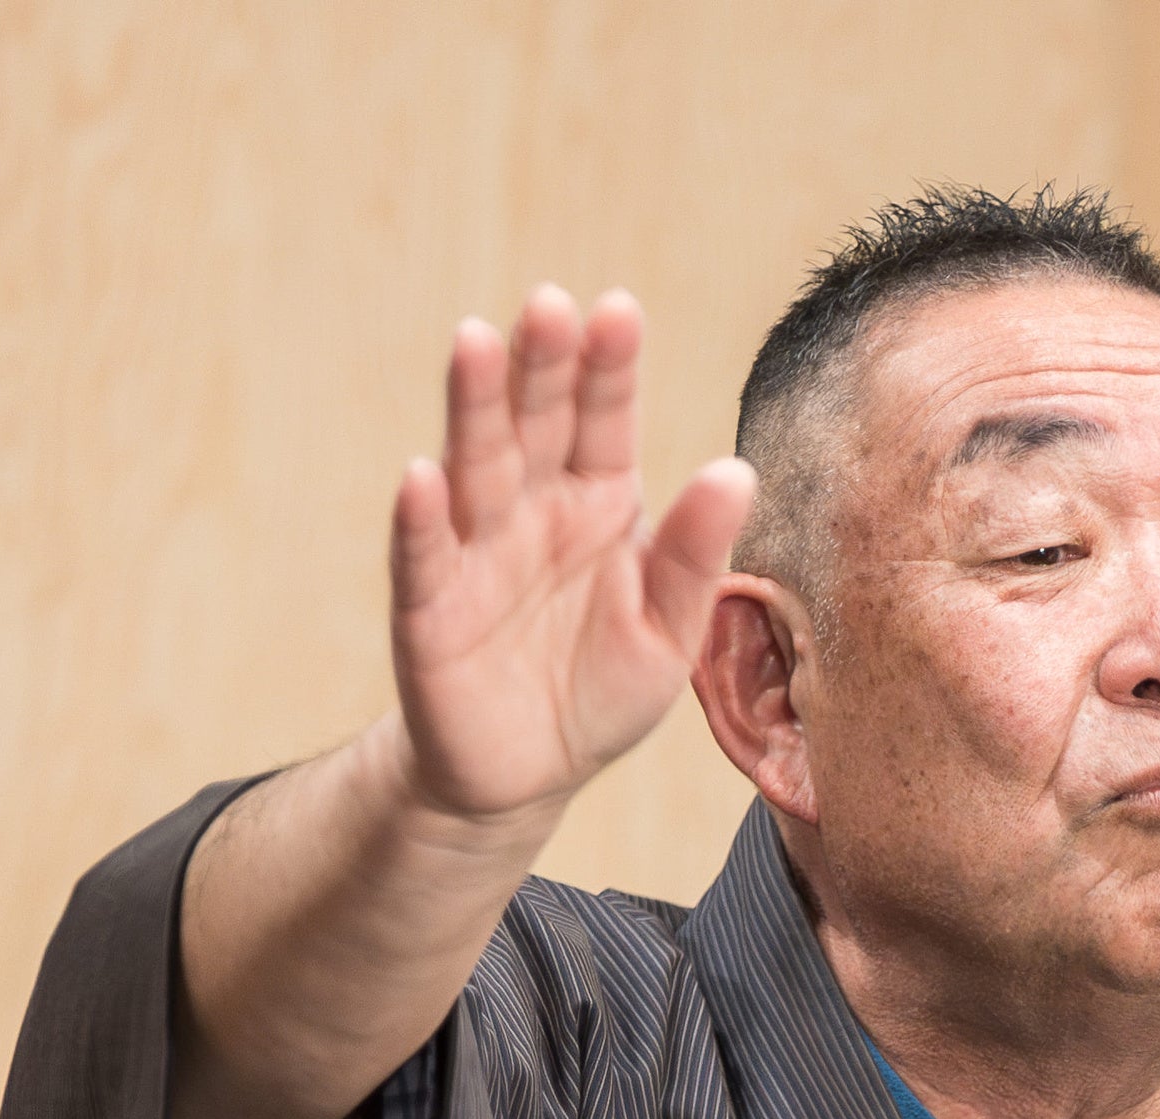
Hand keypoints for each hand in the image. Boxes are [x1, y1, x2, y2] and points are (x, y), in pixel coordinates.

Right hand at [386, 284, 756, 835]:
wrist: (528, 774)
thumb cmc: (602, 688)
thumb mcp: (670, 629)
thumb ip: (695, 553)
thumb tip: (737, 471)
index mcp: (599, 503)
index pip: (605, 421)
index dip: (609, 369)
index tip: (619, 310)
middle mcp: (532, 510)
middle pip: (535, 422)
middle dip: (541, 364)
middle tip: (549, 303)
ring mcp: (475, 552)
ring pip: (474, 466)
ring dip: (472, 407)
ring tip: (475, 342)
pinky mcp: (429, 611)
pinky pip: (425, 557)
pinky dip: (422, 518)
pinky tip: (422, 475)